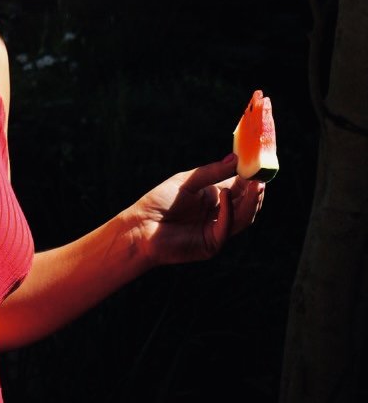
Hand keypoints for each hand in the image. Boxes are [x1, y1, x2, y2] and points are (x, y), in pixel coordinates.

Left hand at [130, 154, 264, 268]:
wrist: (141, 226)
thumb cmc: (161, 201)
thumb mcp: (188, 181)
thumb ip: (212, 172)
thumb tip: (236, 158)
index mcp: (214, 196)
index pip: (239, 187)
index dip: (250, 177)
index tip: (259, 164)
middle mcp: (219, 213)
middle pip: (246, 203)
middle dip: (255, 191)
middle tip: (262, 177)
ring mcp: (217, 230)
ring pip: (243, 217)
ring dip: (251, 202)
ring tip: (256, 185)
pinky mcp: (212, 244)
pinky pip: (227, 227)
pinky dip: (229, 211)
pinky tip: (227, 196)